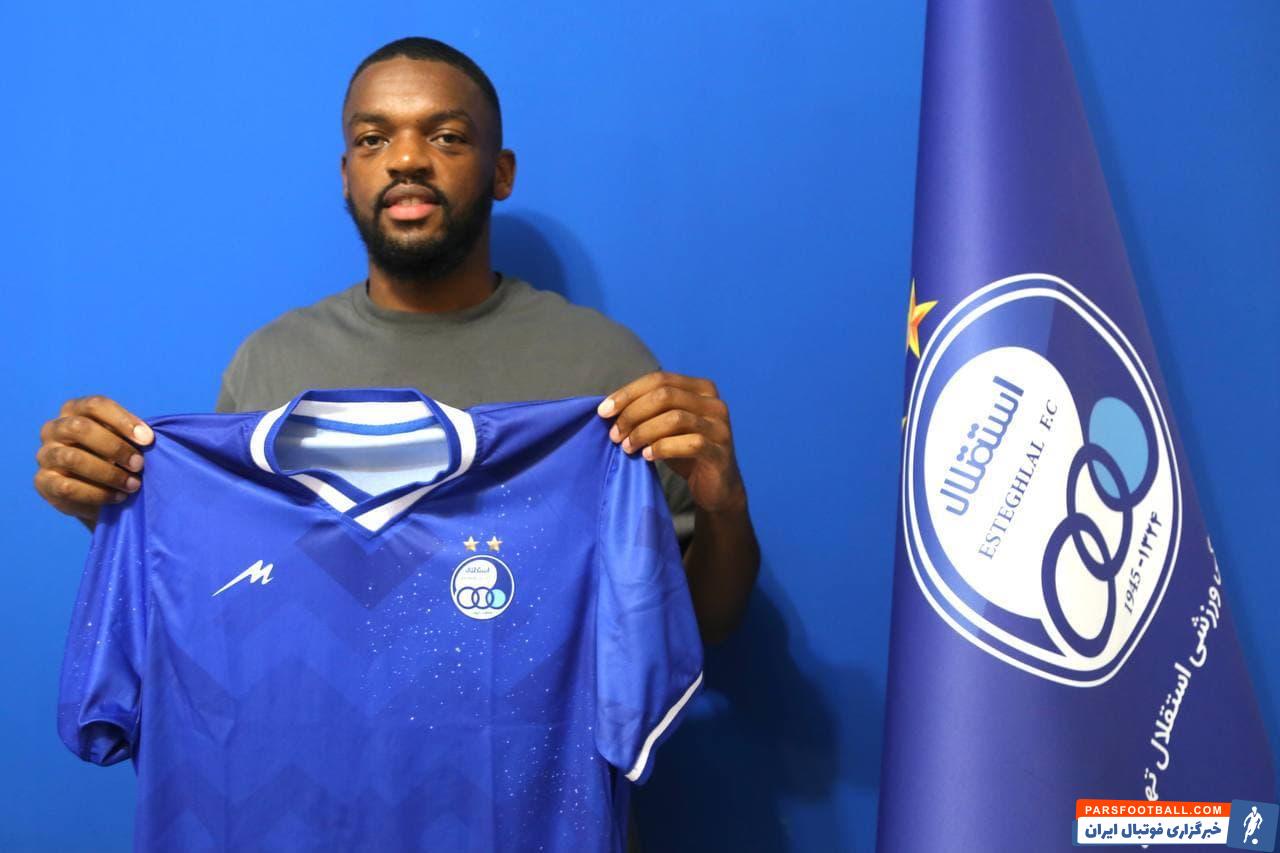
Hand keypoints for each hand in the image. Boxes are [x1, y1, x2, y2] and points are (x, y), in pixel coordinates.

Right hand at [35, 396, 153, 524]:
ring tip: (133, 484)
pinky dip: (98, 493)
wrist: (95, 492)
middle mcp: (54, 428)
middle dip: (115, 447)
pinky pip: (68, 487)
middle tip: (139, 464)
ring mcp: (46, 455)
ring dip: (109, 473)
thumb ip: (131, 435)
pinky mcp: (43, 482)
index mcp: (74, 410)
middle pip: (80, 428)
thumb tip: (148, 437)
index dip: (123, 420)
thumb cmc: (113, 457)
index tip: (148, 440)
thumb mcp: (122, 440)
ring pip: (73, 458)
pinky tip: (118, 497)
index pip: (95, 405)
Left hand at [597, 371, 745, 513]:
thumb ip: (647, 411)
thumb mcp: (665, 426)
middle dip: (633, 413)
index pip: (660, 379)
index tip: (603, 412)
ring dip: (643, 432)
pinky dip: (663, 448)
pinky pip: (690, 443)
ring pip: (675, 418)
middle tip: (614, 434)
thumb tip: (608, 408)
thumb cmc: (685, 452)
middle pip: (665, 395)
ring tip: (627, 447)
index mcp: (701, 388)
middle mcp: (714, 403)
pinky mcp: (720, 452)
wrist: (716, 487)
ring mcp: (720, 427)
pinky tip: (647, 456)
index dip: (628, 393)